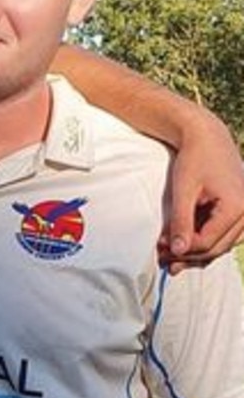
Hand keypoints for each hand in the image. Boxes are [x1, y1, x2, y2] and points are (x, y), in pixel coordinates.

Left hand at [160, 110, 243, 271]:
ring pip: (222, 245)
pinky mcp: (239, 213)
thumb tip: (177, 251)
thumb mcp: (184, 190)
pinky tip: (183, 247)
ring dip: (196, 252)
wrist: (207, 137)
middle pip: (217, 248)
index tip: (161, 251)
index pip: (208, 242)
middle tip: (163, 261)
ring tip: (169, 258)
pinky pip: (223, 235)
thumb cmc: (195, 158)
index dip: (183, 250)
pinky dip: (204, 241)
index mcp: (237, 208)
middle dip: (189, 256)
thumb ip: (181, 221)